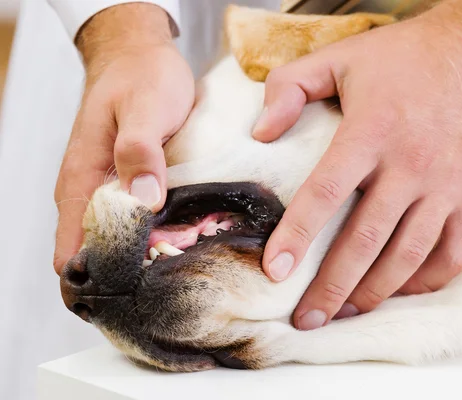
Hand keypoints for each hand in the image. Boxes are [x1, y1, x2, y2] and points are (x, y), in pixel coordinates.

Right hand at [53, 3, 193, 274]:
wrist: (140, 55)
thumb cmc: (141, 78)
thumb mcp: (146, 108)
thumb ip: (139, 152)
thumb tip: (143, 201)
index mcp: (81, 182)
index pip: (72, 254)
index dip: (98, 282)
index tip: (136, 297)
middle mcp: (88, 193)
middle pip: (98, 256)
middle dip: (129, 277)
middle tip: (171, 285)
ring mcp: (108, 191)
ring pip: (119, 241)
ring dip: (146, 257)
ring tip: (182, 268)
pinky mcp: (129, 185)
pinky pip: (136, 222)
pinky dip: (156, 235)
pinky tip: (185, 240)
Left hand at [254, 0, 461, 328]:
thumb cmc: (407, 58)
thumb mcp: (340, 56)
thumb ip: (291, 88)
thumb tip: (260, 134)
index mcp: (371, 132)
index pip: (325, 192)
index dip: (297, 236)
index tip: (274, 272)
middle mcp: (409, 166)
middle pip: (363, 241)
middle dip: (330, 288)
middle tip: (304, 319)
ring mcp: (446, 186)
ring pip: (406, 257)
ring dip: (372, 293)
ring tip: (343, 312)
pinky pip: (451, 255)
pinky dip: (423, 282)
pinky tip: (396, 291)